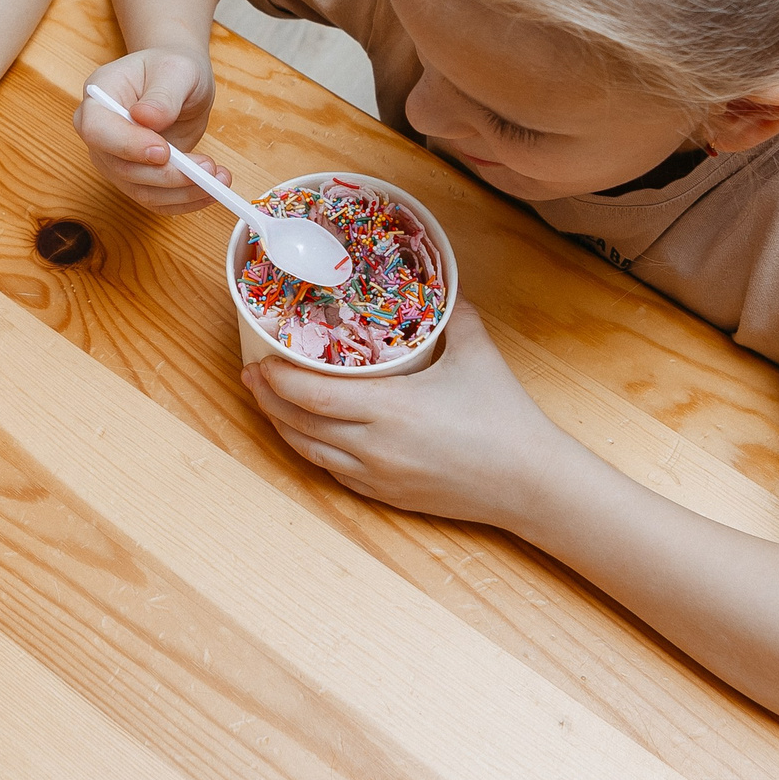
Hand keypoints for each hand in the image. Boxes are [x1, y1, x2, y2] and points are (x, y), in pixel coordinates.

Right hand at [74, 48, 228, 212]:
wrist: (179, 83)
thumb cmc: (173, 69)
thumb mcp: (176, 70)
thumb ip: (163, 94)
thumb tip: (147, 118)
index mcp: (99, 98)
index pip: (98, 130)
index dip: (128, 145)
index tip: (163, 151)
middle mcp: (100, 135)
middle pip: (121, 167)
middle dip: (167, 174)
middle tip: (207, 167)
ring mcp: (115, 160)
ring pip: (140, 190)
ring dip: (182, 192)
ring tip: (219, 178)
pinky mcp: (136, 179)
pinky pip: (156, 200)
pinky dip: (185, 201)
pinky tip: (212, 190)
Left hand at [240, 300, 569, 527]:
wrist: (529, 482)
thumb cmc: (505, 417)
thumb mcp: (476, 350)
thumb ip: (450, 312)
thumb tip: (435, 283)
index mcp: (390, 409)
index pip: (313, 396)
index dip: (278, 379)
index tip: (259, 360)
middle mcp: (374, 447)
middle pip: (299, 424)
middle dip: (267, 399)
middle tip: (249, 376)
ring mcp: (377, 476)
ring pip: (309, 452)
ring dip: (282, 427)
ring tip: (267, 403)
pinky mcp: (386, 496)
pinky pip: (332, 472)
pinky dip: (310, 451)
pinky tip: (304, 435)